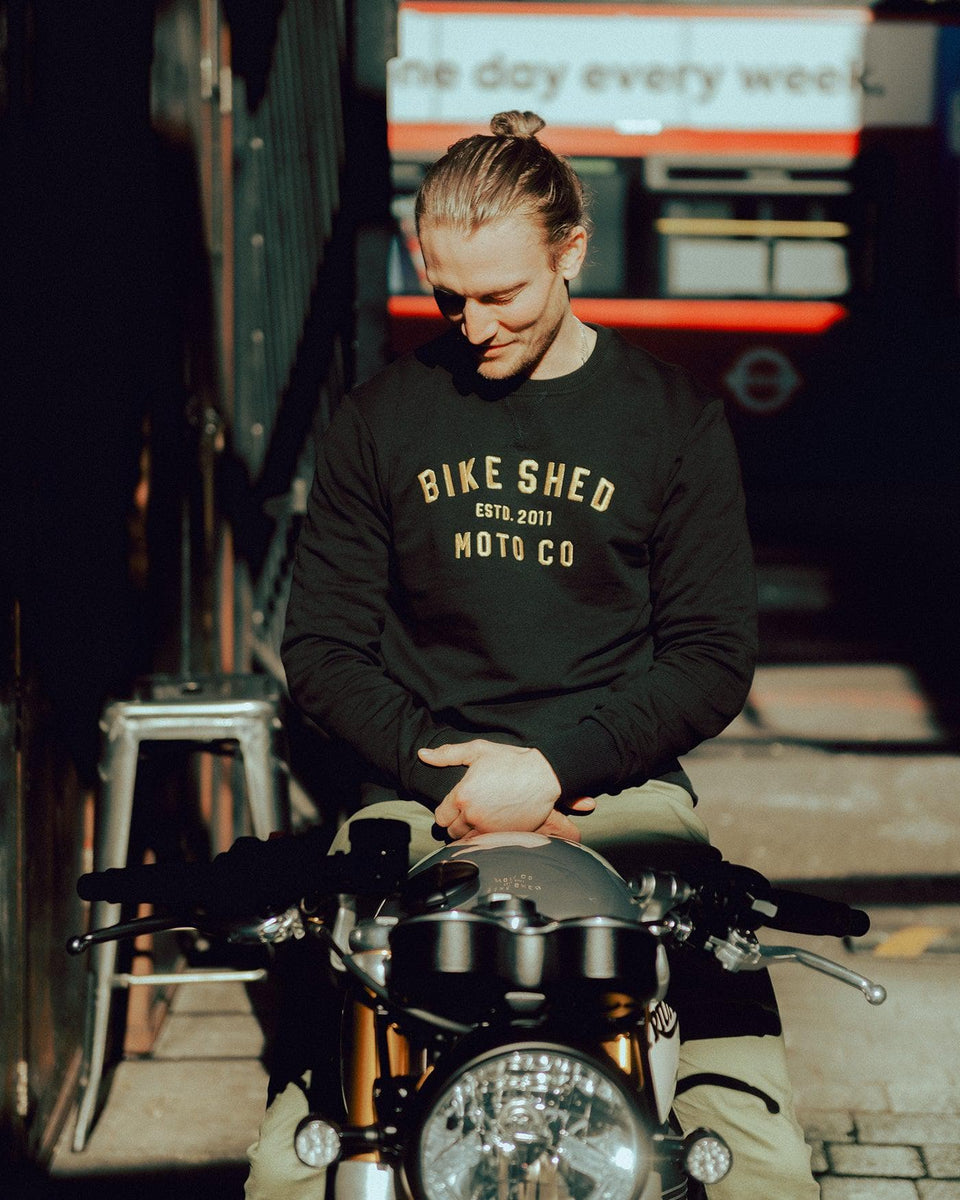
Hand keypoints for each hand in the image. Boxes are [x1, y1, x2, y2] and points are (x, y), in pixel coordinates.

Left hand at [419, 740, 563, 839]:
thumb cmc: (511, 760)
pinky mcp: (504, 836)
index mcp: (463, 795)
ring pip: (467, 839)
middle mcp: (473, 815)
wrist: (543, 774)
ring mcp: (490, 828)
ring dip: (469, 831)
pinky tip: (492, 823)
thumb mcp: (478, 750)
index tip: (455, 805)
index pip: (441, 816)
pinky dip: (485, 837)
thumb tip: (423, 754)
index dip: (446, 810)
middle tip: (468, 810)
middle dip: (456, 821)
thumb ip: (447, 754)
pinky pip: (486, 844)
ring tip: (480, 817)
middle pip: (452, 830)